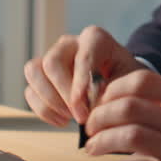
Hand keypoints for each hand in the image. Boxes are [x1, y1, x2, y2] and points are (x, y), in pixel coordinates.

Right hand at [23, 25, 144, 126]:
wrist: (121, 84)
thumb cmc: (127, 81)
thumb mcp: (130, 82)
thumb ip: (114, 91)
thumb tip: (92, 106)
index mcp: (95, 39)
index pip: (82, 56)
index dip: (81, 83)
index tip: (85, 108)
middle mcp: (69, 44)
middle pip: (52, 62)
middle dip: (64, 94)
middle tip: (80, 117)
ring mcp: (52, 57)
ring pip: (34, 71)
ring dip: (49, 101)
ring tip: (69, 119)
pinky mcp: (41, 76)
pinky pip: (30, 91)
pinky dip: (43, 110)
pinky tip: (62, 121)